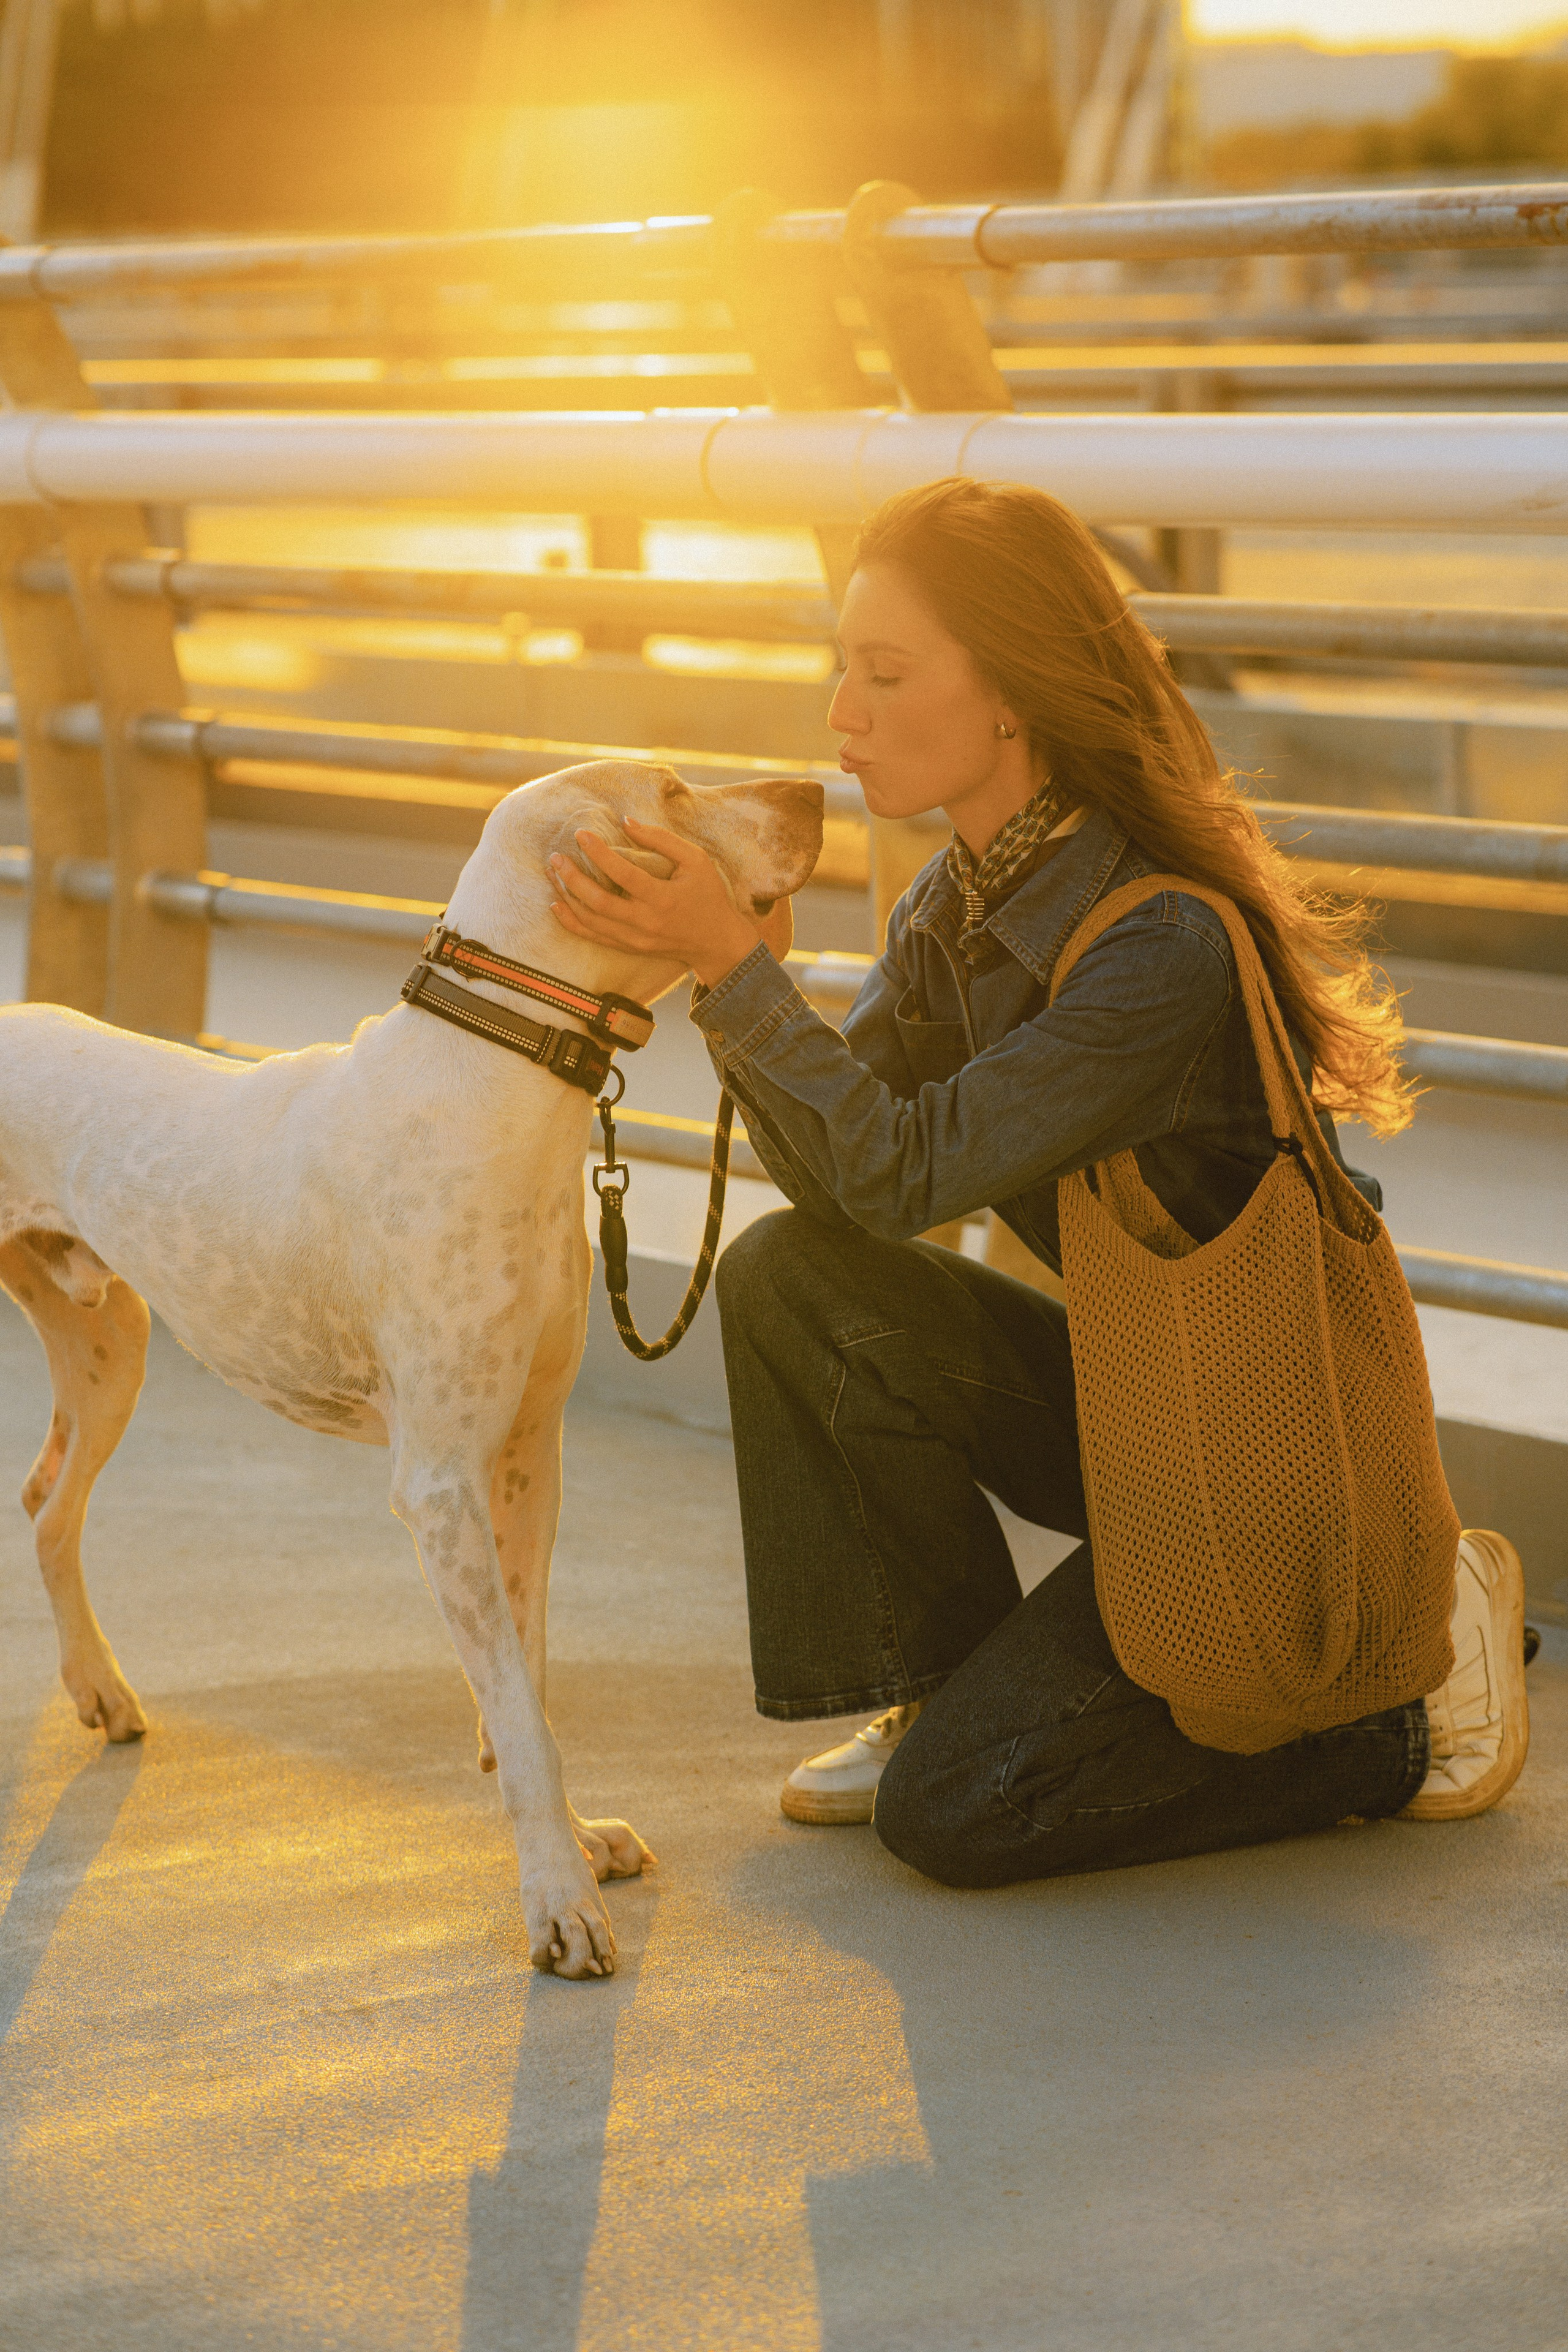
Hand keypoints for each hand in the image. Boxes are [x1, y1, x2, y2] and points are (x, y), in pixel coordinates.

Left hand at [549, 819, 791, 987]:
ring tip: (553, 873)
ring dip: (567, 896)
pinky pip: (593, 937)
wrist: (716, 942)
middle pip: (598, 902)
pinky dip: (572, 922)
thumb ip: (662, 840)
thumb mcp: (696, 860)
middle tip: (556, 857)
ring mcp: (635, 939)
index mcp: (663, 898)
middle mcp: (645, 922)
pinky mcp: (629, 948)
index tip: (580, 834)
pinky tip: (557, 904)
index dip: (598, 853)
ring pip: (590, 921)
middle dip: (572, 878)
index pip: (623, 874)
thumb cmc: (708, 895)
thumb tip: (625, 821)